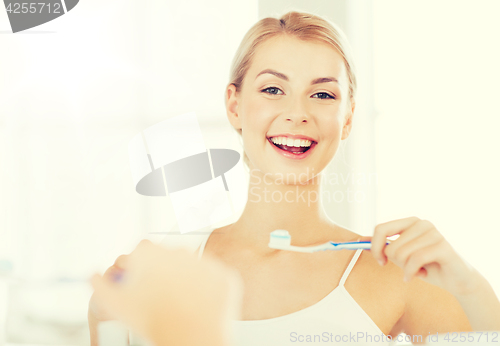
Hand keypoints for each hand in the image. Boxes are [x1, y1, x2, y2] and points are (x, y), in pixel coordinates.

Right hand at [89, 240, 242, 344]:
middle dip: (163, 272)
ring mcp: (204, 260)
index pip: (141, 252)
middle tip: (160, 296)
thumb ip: (99, 285)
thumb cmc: (153, 322)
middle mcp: (179, 250)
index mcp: (151, 253)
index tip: (140, 281)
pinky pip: (214, 278)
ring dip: (187, 279)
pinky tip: (200, 304)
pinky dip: (208, 289)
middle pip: (167, 257)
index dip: (138, 268)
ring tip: (181, 303)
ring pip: (192, 267)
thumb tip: (93, 275)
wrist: (191, 338)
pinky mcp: (224, 274)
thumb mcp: (115, 304)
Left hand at [367, 216, 479, 296]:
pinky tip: (421, 274)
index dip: (375, 247)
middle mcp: (422, 223)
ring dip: (407, 269)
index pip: (381, 229)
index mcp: (410, 222)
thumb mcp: (402, 256)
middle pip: (391, 246)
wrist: (457, 279)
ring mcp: (434, 233)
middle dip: (397, 263)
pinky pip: (415, 260)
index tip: (380, 261)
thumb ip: (383, 246)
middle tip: (410, 267)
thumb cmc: (427, 266)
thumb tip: (359, 240)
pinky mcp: (442, 246)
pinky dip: (412, 272)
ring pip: (402, 254)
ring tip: (420, 269)